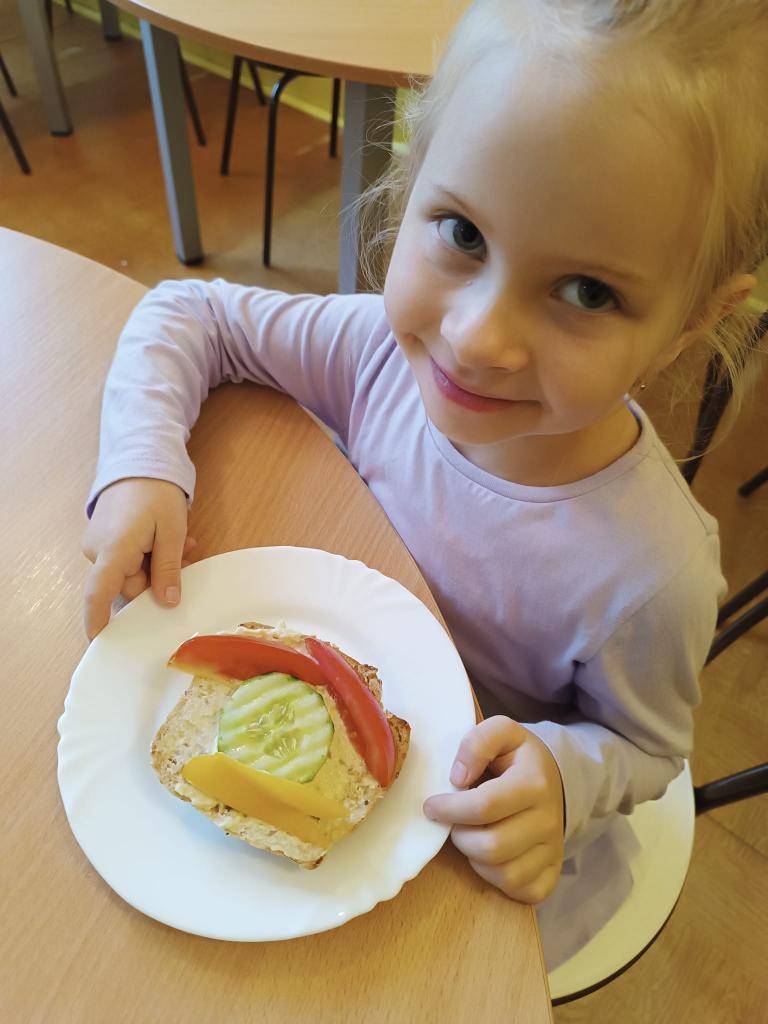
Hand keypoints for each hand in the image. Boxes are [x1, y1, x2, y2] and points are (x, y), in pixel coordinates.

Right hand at [81, 477, 194, 639]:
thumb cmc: (156, 491)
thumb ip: (168, 568)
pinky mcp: (105, 539)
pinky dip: (150, 555)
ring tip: (184, 543)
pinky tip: (170, 540)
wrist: (141, 459)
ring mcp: (99, 545)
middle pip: (129, 585)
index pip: (99, 593)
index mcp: (112, 550)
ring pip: (133, 572)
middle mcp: (98, 551)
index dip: (97, 620)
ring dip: (158, 564)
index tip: (101, 642)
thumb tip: (168, 603)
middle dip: (159, 578)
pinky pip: (129, 559)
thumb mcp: (171, 531)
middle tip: (187, 558)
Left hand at [423, 716, 564, 903]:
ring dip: (475, 857)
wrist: (554, 779)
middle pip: (492, 846)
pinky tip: (488, 857)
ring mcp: (554, 850)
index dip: (450, 809)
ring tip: (470, 835)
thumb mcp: (501, 732)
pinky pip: (518, 890)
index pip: (485, 807)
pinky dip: (495, 878)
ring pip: (504, 873)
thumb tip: (458, 777)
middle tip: (452, 822)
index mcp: (535, 783)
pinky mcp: (552, 873)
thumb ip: (478, 742)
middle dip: (460, 836)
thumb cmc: (516, 757)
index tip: (431, 806)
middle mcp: (549, 820)